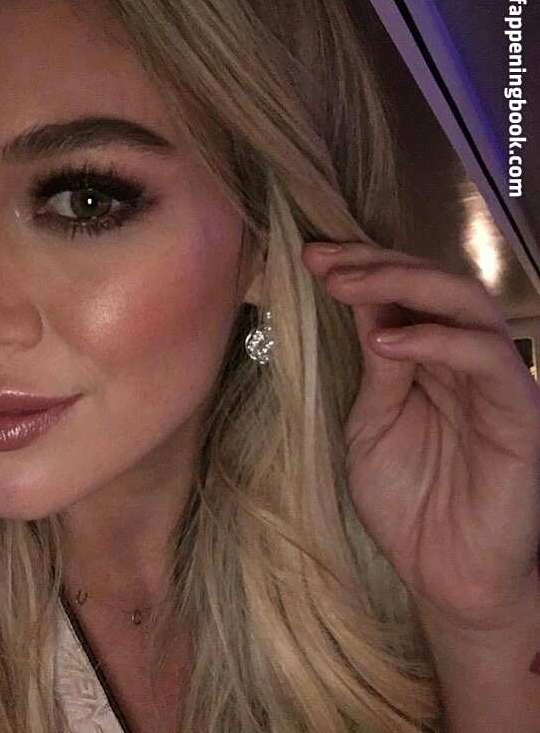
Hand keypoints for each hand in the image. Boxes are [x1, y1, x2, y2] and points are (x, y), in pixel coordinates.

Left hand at [301, 241, 539, 634]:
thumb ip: (376, 369)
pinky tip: (384, 339)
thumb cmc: (406, 502)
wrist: (445, 572)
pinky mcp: (519, 410)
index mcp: (428, 361)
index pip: (402, 295)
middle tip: (321, 257)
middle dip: (374, 263)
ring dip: (401, 283)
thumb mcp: (372, 424)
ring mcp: (494, 381)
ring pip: (463, 303)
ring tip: (344, 283)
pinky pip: (484, 356)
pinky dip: (434, 339)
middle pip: (432, 284)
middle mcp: (464, 360)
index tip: (309, 256)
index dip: (360, 268)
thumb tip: (362, 305)